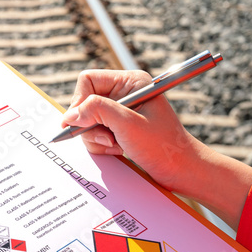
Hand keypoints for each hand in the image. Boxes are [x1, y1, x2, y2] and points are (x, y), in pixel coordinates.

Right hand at [62, 70, 251, 228]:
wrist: (181, 171)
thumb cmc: (163, 146)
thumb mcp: (128, 125)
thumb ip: (97, 112)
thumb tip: (70, 115)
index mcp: (130, 82)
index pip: (89, 80)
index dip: (80, 101)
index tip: (77, 122)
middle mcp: (124, 93)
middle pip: (85, 102)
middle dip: (91, 125)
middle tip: (107, 137)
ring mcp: (120, 112)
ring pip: (87, 121)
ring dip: (97, 137)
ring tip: (117, 145)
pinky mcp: (118, 128)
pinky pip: (94, 134)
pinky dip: (102, 145)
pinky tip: (119, 150)